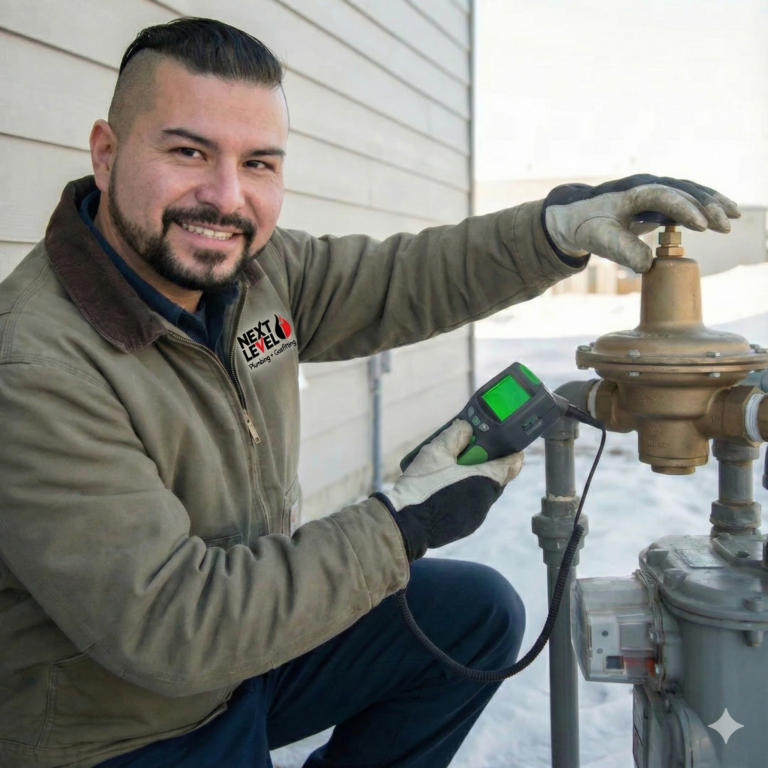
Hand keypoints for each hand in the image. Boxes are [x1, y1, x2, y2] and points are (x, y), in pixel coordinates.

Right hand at [373, 420, 522, 560]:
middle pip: (494, 477)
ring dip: (471, 480)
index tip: (501, 442)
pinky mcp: (464, 527)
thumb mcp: (437, 451)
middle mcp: (485, 501)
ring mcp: (475, 517)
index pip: (513, 464)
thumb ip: (456, 435)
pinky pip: (469, 505)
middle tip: (466, 451)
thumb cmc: (422, 486)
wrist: (404, 523)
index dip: (510, 451)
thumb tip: (467, 428)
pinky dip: (461, 495)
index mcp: (485, 481)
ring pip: (480, 492)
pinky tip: (442, 489)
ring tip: (449, 470)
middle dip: (483, 463)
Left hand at [543, 174, 740, 272]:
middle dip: (706, 206)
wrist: (576, 216)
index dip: (683, 209)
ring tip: (734, 217)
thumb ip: (623, 250)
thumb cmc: (588, 226)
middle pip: (682, 190)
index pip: (663, 196)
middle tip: (725, 225)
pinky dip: (707, 204)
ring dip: (712, 203)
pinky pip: (688, 197)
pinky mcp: (660, 198)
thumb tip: (647, 265)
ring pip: (689, 191)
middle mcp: (646, 184)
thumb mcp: (600, 240)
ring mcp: (655, 188)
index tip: (701, 225)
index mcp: (631, 191)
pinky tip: (725, 213)